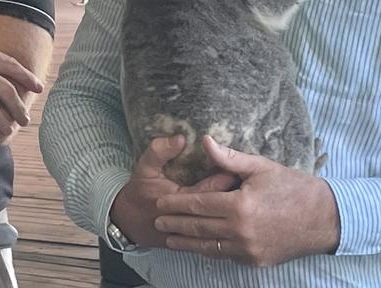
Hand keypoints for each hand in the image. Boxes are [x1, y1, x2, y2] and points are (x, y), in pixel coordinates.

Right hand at [110, 135, 237, 247]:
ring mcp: (190, 234)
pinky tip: (237, 218)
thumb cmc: (139, 192)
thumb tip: (181, 138)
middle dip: (236, 196)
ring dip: (235, 214)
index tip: (239, 169)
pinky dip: (229, 229)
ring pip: (220, 226)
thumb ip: (160, 151)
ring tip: (249, 201)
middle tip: (251, 184)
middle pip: (219, 209)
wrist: (129, 223)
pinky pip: (216, 238)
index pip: (209, 190)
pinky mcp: (192, 243)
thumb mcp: (145, 167)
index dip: (225, 178)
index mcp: (177, 199)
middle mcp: (186, 219)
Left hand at [154, 136, 339, 266]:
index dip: (176, 204)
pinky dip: (210, 251)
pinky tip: (199, 246)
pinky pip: (226, 256)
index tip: (159, 201)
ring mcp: (249, 249)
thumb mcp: (261, 168)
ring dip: (187, 243)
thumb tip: (203, 141)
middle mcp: (241, 231)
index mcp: (240, 206)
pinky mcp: (256, 261)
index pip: (198, 205)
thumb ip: (229, 158)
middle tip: (157, 221)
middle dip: (175, 225)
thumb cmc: (293, 188)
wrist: (325, 219)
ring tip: (170, 238)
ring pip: (209, 247)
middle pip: (198, 228)